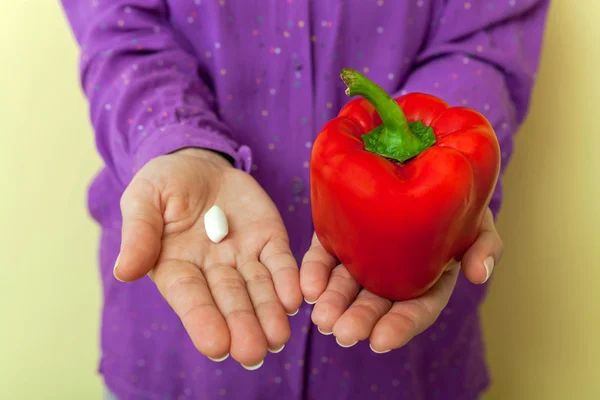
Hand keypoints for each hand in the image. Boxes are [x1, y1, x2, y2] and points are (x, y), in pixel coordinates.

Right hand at [114, 148, 301, 367]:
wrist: (200, 162)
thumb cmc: (164, 183)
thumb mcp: (144, 198)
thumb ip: (139, 232)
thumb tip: (125, 271)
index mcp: (176, 266)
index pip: (190, 298)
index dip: (202, 320)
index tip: (216, 346)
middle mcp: (212, 270)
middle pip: (229, 301)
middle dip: (242, 326)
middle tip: (254, 352)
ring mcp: (243, 256)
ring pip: (259, 289)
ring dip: (269, 312)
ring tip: (278, 338)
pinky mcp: (269, 240)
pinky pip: (280, 262)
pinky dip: (288, 280)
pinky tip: (294, 299)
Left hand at [300, 208, 501, 351]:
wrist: (420, 151)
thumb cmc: (455, 190)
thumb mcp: (477, 214)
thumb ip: (484, 244)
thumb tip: (480, 275)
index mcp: (428, 275)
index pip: (416, 307)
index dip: (401, 326)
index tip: (381, 341)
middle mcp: (393, 270)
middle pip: (376, 302)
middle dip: (360, 319)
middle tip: (342, 333)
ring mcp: (363, 252)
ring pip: (346, 284)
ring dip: (334, 302)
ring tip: (321, 318)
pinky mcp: (338, 232)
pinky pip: (324, 255)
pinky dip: (314, 273)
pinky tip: (307, 288)